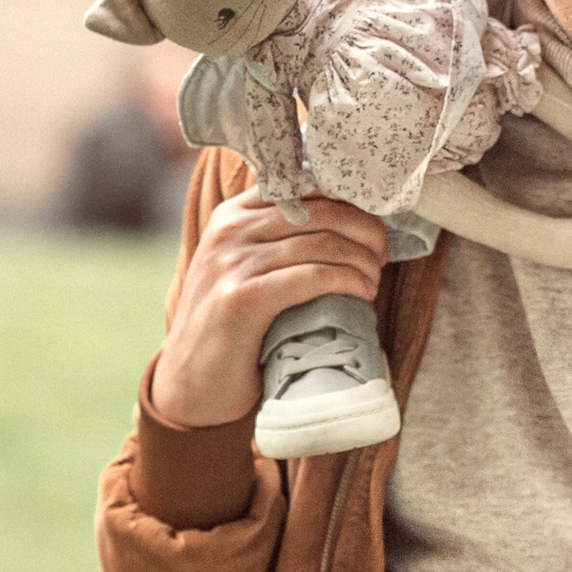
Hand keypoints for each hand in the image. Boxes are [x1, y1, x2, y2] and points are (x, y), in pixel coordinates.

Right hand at [151, 184, 390, 428]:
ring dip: (361, 260)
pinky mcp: (242, 297)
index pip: (304, 186)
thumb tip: (345, 226)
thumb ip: (278, 243)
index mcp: (232, 215)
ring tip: (373, 280)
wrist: (190, 385)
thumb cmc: (232, 330)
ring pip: (321, 242)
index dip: (349, 203)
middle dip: (364, 229)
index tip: (372, 230)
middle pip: (319, 210)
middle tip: (381, 255)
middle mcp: (229, 230)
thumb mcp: (248, 271)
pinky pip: (312, 276)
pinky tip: (362, 292)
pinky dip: (347, 280)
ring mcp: (232, 262)